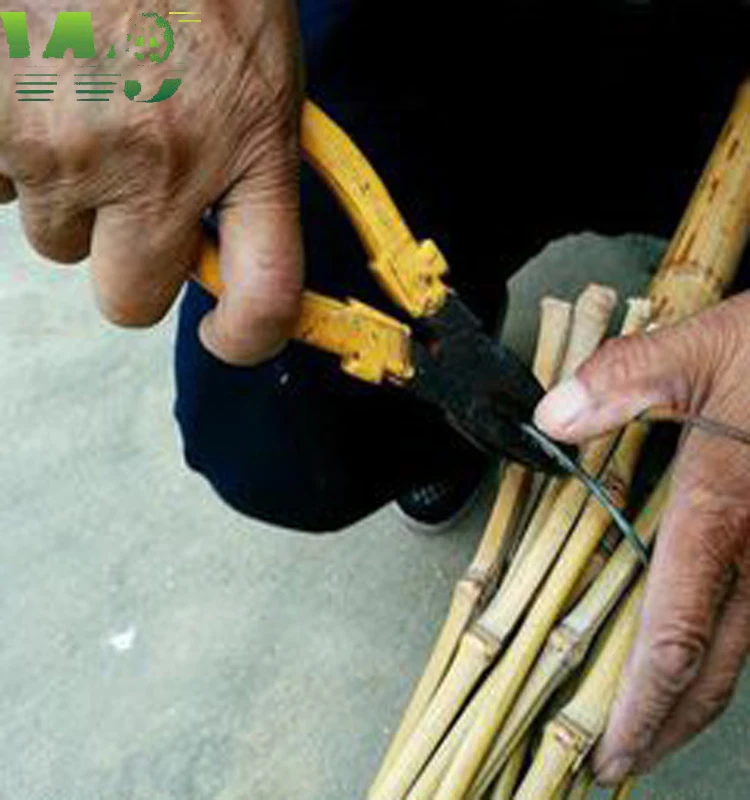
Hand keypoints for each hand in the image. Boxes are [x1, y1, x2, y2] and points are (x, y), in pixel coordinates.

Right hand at [0, 1, 303, 364]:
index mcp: (249, 144)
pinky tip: (33, 79)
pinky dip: (13, 148)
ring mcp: (68, 148)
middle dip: (129, 260)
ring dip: (69, 191)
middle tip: (131, 191)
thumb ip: (248, 161)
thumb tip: (220, 241)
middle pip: (131, 299)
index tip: (226, 333)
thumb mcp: (258, 66)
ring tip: (79, 94)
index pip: (267, 296)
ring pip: (56, 238)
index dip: (249, 336)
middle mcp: (162, 163)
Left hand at [535, 291, 749, 783]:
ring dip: (689, 699)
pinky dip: (716, 652)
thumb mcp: (698, 347)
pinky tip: (695, 652)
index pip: (673, 637)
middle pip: (711, 673)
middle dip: (662, 729)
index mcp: (721, 513)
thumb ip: (620, 381)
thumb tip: (552, 417)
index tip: (605, 751)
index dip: (638, 707)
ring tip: (648, 726)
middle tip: (616, 763)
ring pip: (738, 654)